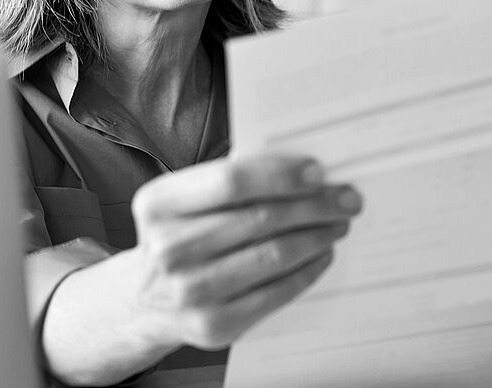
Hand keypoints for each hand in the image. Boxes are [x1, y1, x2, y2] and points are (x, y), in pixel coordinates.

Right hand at [124, 154, 360, 350]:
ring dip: (316, 236)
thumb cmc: (178, 235)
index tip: (317, 172)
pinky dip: (307, 270)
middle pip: (259, 218)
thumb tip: (297, 167)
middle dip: (313, 205)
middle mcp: (167, 248)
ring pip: (273, 255)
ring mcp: (189, 291)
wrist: (146, 298)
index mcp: (158, 204)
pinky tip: (320, 254)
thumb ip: (227, 179)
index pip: (230, 182)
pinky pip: (276, 292)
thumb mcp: (183, 200)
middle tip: (345, 198)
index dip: (280, 175)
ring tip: (336, 223)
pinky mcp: (213, 324)